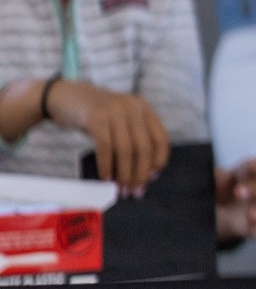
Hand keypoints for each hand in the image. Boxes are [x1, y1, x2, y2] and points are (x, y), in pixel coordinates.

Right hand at [46, 81, 170, 191]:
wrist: (63, 96)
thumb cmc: (93, 116)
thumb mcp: (119, 122)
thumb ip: (131, 139)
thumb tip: (142, 173)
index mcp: (144, 109)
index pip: (161, 138)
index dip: (158, 161)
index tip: (152, 178)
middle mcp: (133, 107)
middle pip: (144, 147)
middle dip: (140, 173)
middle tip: (134, 192)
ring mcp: (114, 110)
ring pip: (126, 149)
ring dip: (124, 173)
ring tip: (120, 189)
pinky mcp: (95, 116)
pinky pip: (106, 146)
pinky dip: (106, 165)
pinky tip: (105, 177)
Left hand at [216, 157, 255, 242]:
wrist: (215, 215)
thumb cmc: (216, 192)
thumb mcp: (210, 184)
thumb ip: (213, 178)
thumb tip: (213, 175)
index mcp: (242, 177)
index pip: (251, 169)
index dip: (254, 166)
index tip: (255, 166)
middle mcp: (253, 192)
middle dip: (253, 190)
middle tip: (239, 192)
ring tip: (252, 216)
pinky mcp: (253, 228)